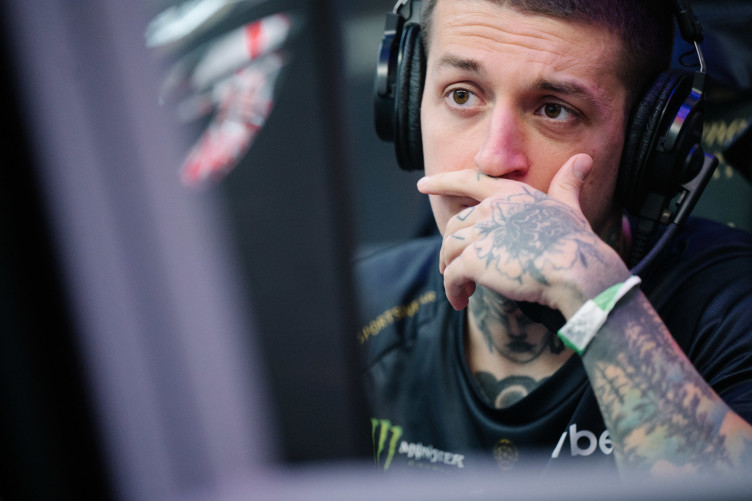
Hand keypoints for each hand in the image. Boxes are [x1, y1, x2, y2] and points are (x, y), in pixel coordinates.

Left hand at [417, 154, 627, 314]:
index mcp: (510, 193)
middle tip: (454, 268)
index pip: (468, 180)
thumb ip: (568, 184)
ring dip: (450, 270)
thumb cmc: (575, 241)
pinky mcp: (474, 260)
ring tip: (461, 288)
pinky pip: (452, 276)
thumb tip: (584, 160)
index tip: (422, 186)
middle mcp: (491, 209)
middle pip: (455, 225)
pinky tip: (460, 301)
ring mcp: (481, 233)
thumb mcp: (570, 207)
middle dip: (451, 247)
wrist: (574, 269)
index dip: (442, 182)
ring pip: (449, 250)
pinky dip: (452, 289)